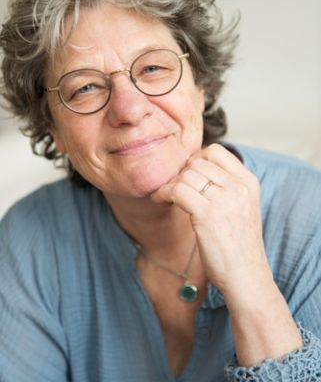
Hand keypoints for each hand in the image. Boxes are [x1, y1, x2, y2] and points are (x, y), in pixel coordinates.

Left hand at [151, 143, 269, 296]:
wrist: (247, 278)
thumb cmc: (238, 246)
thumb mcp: (242, 208)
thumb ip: (226, 186)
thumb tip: (193, 166)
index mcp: (249, 182)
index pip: (216, 151)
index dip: (196, 159)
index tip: (187, 176)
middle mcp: (239, 187)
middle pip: (197, 162)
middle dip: (180, 174)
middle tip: (172, 189)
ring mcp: (225, 200)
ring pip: (185, 175)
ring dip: (169, 184)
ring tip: (164, 196)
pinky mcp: (208, 215)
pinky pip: (177, 190)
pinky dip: (163, 193)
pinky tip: (159, 200)